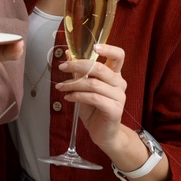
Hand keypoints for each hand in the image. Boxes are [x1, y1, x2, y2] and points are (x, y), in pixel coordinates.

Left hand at [56, 44, 135, 159]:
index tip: (94, 46)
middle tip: (62, 67)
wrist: (103, 133)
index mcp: (115, 75)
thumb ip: (79, 72)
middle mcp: (119, 83)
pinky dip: (78, 96)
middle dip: (78, 66)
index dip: (108, 49)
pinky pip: (94, 98)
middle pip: (100, 68)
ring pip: (93, 84)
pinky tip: (68, 97)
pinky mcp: (115, 109)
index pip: (119, 56)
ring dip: (73, 84)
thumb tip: (69, 54)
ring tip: (61, 87)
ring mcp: (119, 97)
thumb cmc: (94, 109)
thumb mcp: (83, 87)